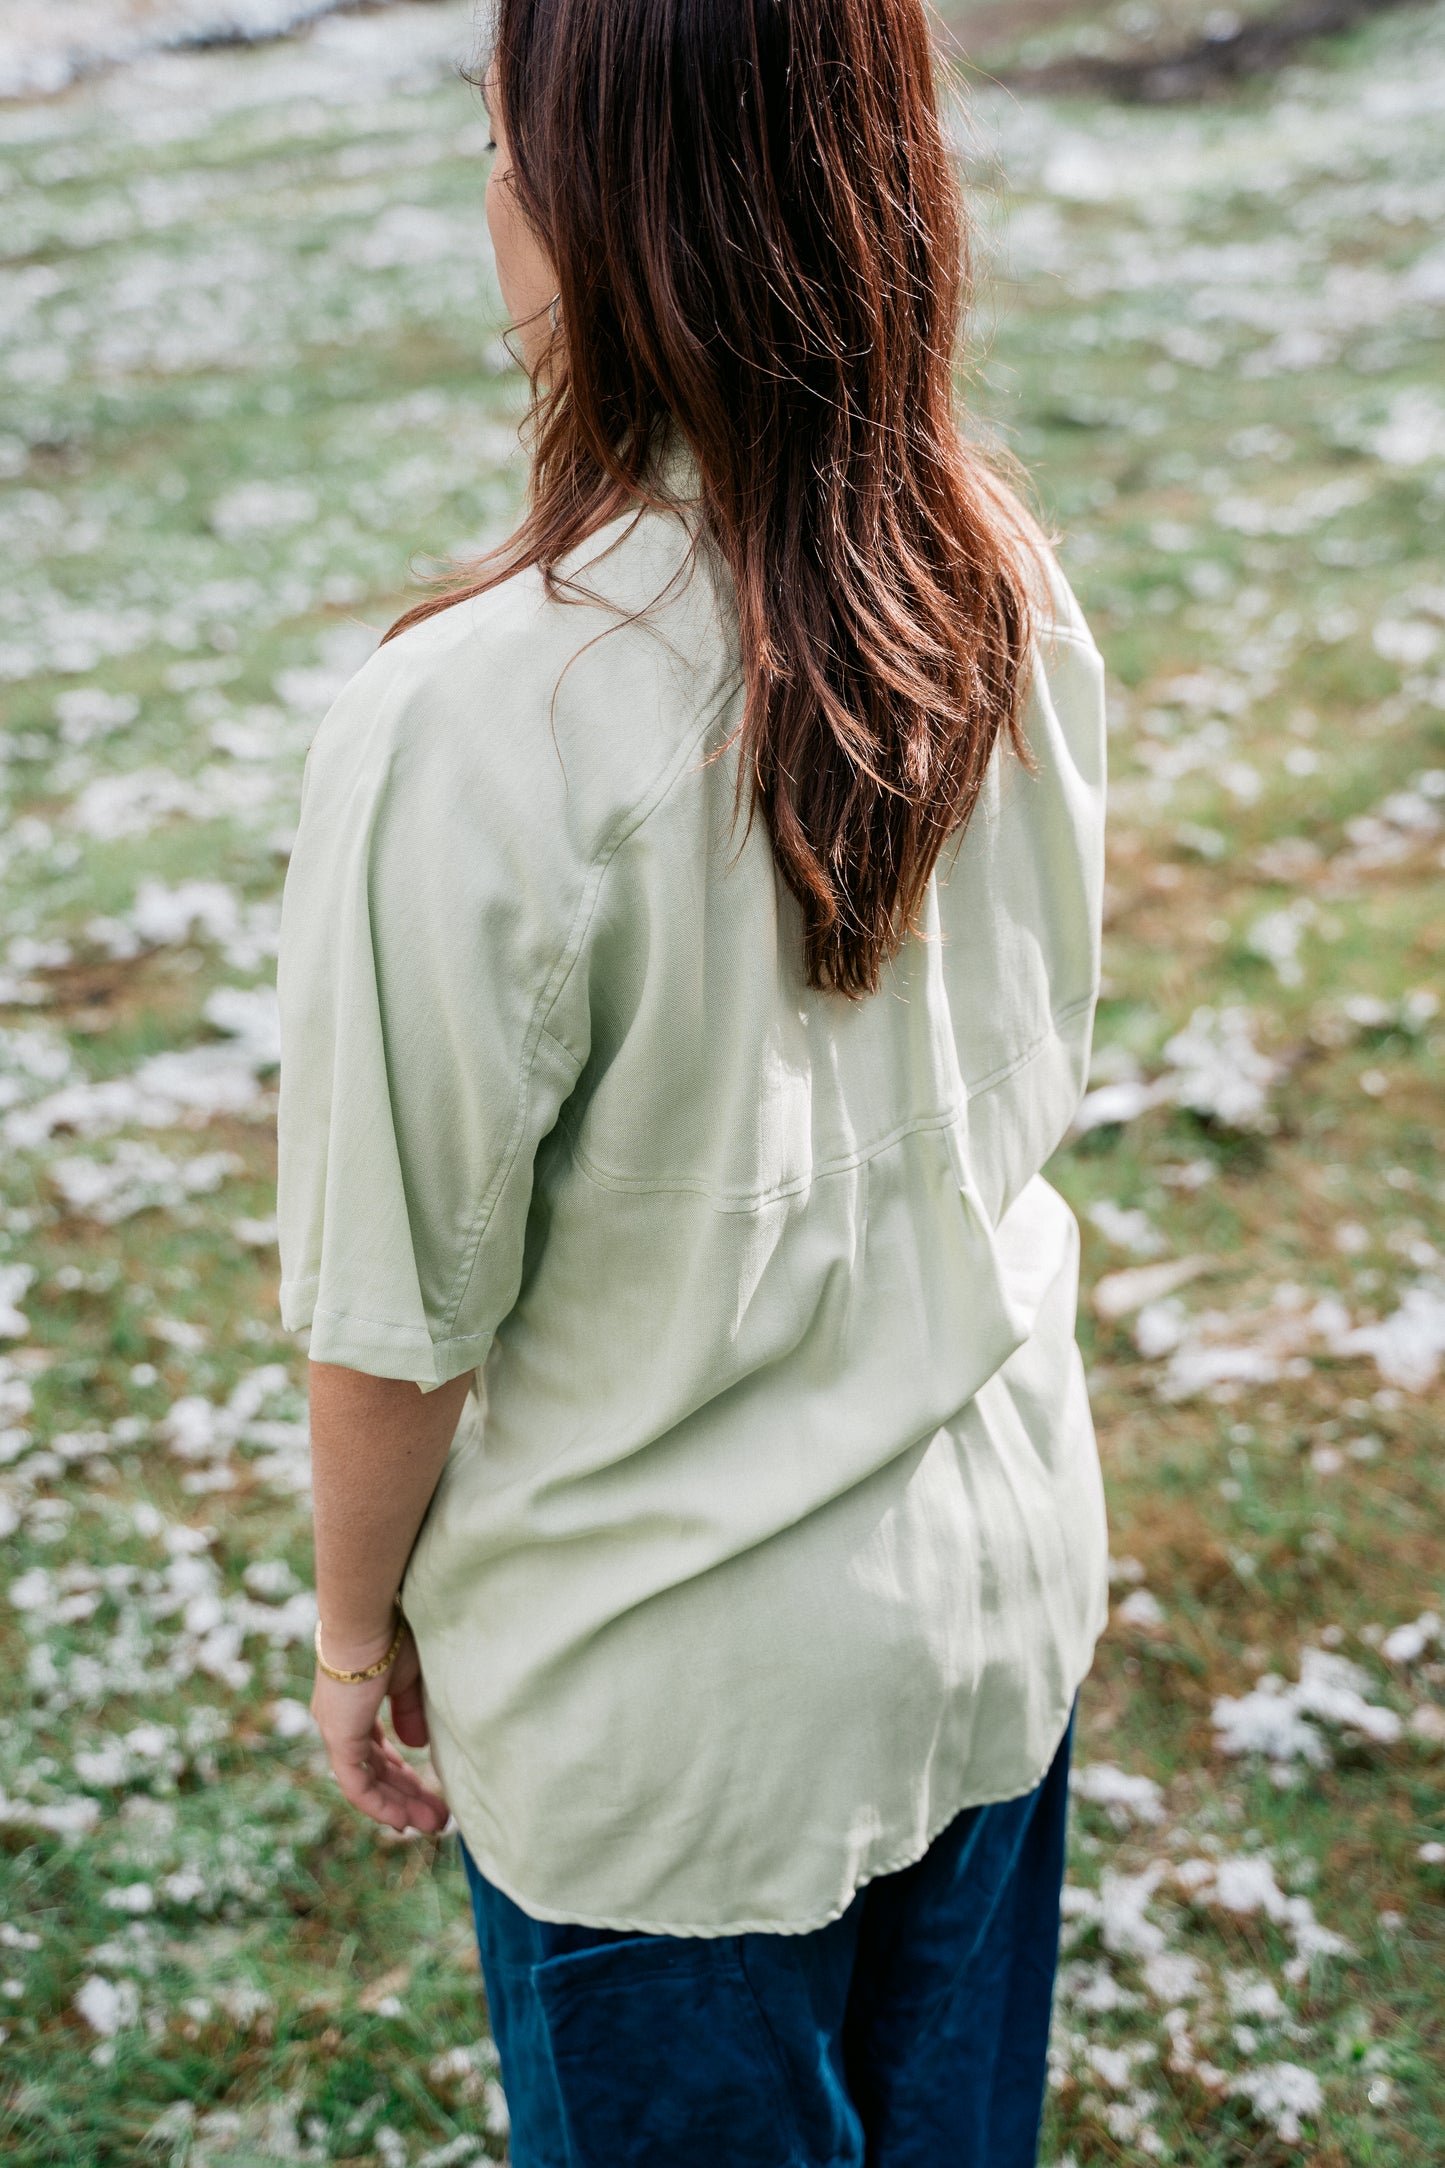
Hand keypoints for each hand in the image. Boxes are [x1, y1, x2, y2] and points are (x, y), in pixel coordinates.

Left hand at [311, 1621, 449, 1834]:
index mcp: (354, 1706)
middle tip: (437, 1817)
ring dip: (400, 1806)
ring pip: (368, 1782)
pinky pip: (357, 1784)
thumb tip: (416, 1746)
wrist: (369, 1619)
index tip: (425, 1792)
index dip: (400, 1775)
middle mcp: (340, 1722)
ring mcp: (337, 1731)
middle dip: (408, 1796)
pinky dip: (379, 1804)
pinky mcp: (339, 1738)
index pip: (377, 1751)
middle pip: (376, 1771)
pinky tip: (402, 1820)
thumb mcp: (409, 1678)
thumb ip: (411, 1713)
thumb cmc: (392, 1636)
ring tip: (433, 1824)